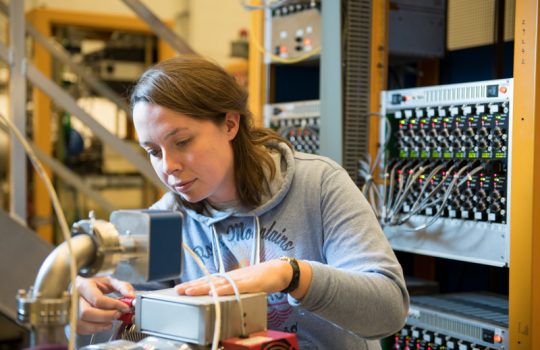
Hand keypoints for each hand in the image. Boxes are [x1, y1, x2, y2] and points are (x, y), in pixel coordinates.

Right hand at [76, 276, 134, 334]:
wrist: (78, 288)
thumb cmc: (94, 285)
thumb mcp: (109, 282)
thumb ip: (123, 287)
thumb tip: (132, 297)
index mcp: (83, 286)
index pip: (98, 299)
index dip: (114, 305)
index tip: (125, 307)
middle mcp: (74, 298)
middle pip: (87, 313)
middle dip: (106, 316)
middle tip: (118, 315)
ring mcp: (70, 309)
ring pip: (82, 323)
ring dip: (100, 325)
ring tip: (112, 321)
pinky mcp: (71, 319)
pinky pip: (81, 329)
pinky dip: (94, 329)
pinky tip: (104, 324)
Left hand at [175, 259, 311, 299]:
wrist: (281, 270)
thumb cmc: (263, 278)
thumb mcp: (245, 283)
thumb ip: (234, 287)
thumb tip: (222, 293)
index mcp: (231, 277)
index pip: (209, 280)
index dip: (195, 284)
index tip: (181, 288)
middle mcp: (233, 276)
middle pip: (209, 281)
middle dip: (193, 286)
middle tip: (178, 290)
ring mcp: (241, 279)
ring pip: (218, 284)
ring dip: (202, 288)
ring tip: (188, 291)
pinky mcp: (250, 283)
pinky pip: (234, 288)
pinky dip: (223, 290)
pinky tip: (214, 292)